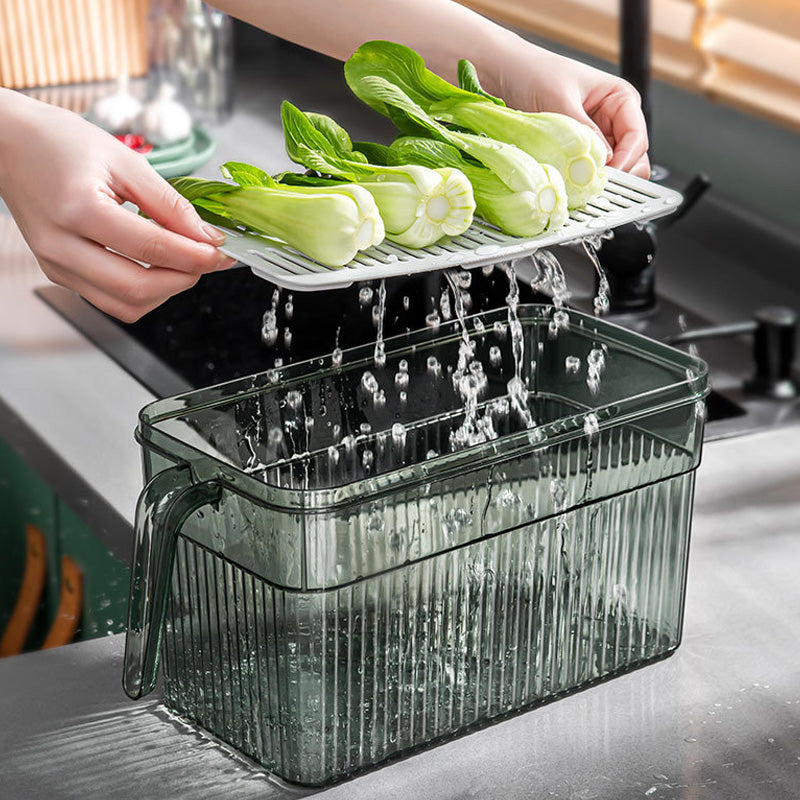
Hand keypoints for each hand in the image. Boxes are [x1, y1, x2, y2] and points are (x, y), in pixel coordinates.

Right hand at [0, 90, 234, 321]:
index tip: (222, 250)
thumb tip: (207, 236)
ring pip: (127, 305)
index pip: (152, 249)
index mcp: (78, 210)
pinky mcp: (59, 274)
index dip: (196, 255)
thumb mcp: (125, 161)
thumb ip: (170, 203)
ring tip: (183, 262)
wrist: (10, 145)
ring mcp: (57, 266)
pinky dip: (143, 292)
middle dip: (185, 279)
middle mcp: (62, 246)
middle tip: (208, 259)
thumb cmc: (59, 143)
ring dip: (166, 291)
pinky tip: (156, 267)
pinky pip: (111, 301)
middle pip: (139, 289)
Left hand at [497, 46, 650, 177]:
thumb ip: (583, 131)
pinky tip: (572, 182)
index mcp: (620, 99)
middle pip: (632, 157)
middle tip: (595, 184)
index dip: (626, 160)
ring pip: (613, 169)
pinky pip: (589, 172)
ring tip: (582, 184)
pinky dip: (584, 181)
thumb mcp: (562, 100)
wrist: (507, 74)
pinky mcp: (578, 151)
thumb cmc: (535, 73)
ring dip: (601, 179)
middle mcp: (613, 120)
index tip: (607, 175)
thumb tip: (601, 160)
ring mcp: (597, 137)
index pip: (637, 137)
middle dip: (618, 173)